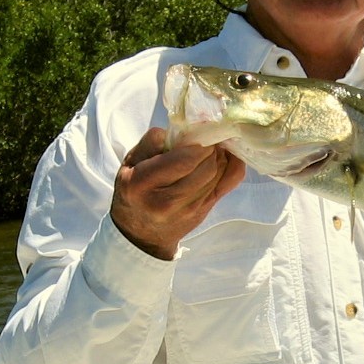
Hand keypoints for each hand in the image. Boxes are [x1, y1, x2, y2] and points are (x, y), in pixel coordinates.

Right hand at [110, 128, 246, 259]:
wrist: (141, 234)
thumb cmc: (134, 191)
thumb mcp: (131, 163)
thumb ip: (152, 142)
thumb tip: (184, 129)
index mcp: (143, 184)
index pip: (185, 160)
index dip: (198, 143)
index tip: (197, 134)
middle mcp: (167, 201)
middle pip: (206, 166)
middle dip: (209, 148)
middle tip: (203, 141)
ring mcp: (190, 209)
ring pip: (218, 172)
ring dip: (218, 156)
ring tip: (208, 150)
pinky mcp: (205, 211)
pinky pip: (230, 182)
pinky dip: (232, 165)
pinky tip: (226, 157)